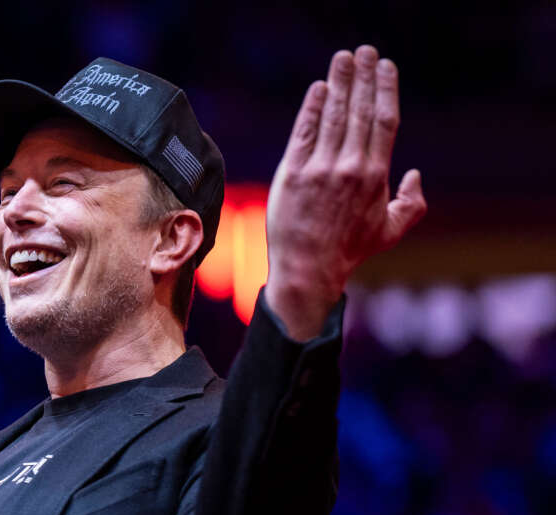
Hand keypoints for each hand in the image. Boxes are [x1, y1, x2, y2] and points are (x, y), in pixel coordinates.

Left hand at [265, 45, 427, 339]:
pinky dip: (312, 109)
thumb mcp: (391, 231)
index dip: (385, 90)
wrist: (308, 269)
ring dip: (340, 83)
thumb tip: (415, 174)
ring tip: (343, 58)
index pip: (384, 122)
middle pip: (360, 111)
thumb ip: (411, 203)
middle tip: (365, 51)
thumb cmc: (350, 251)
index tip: (386, 67)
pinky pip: (304, 133)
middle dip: (363, 77)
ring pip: (334, 116)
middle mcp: (350, 167)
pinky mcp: (293, 174)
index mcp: (376, 176)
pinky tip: (319, 89)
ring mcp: (320, 169)